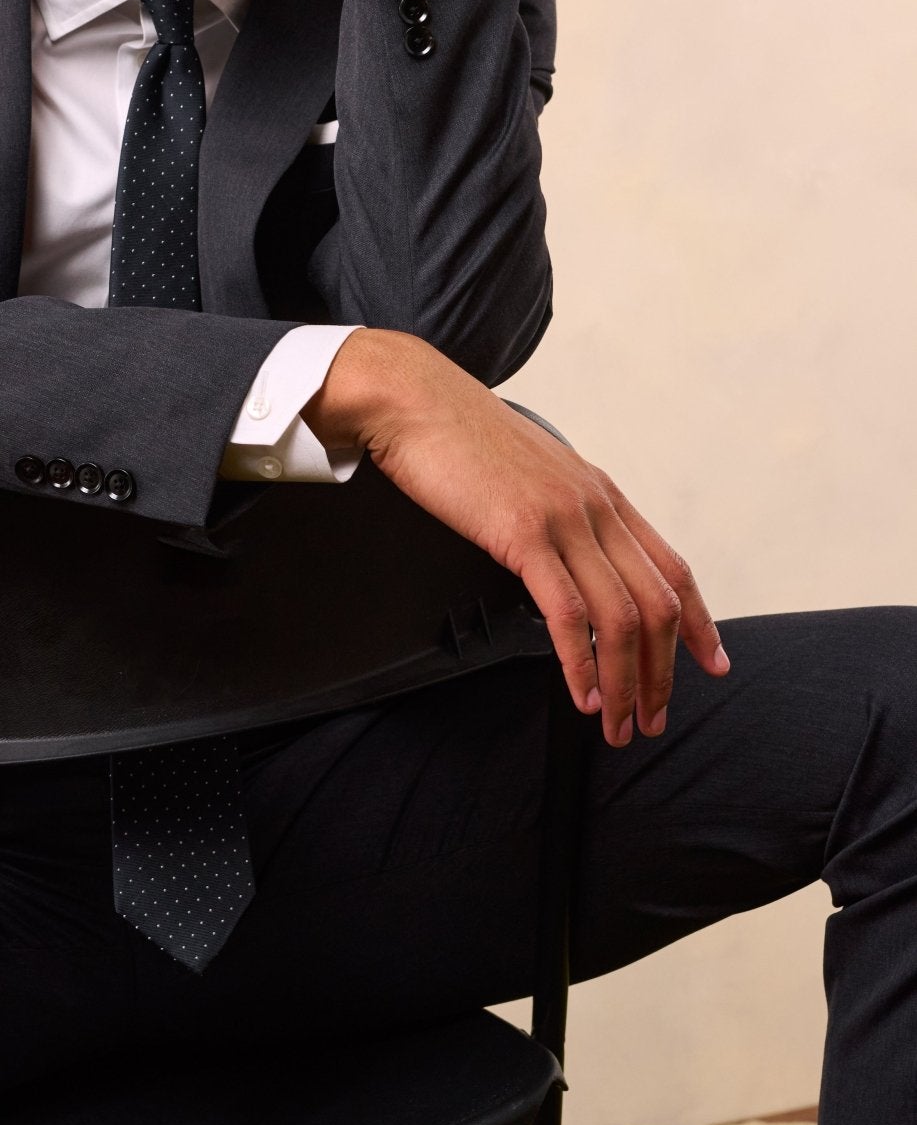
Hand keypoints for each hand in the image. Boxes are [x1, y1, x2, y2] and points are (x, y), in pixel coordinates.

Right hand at [305, 329, 728, 745]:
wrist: (412, 399)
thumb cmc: (456, 436)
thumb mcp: (529, 470)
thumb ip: (558, 508)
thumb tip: (565, 552)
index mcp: (600, 491)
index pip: (672, 566)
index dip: (698, 621)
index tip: (712, 664)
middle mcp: (595, 505)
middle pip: (657, 602)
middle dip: (663, 672)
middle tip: (653, 719)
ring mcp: (563, 518)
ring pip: (620, 616)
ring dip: (625, 681)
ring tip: (618, 725)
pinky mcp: (523, 532)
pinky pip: (568, 613)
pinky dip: (581, 663)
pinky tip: (580, 693)